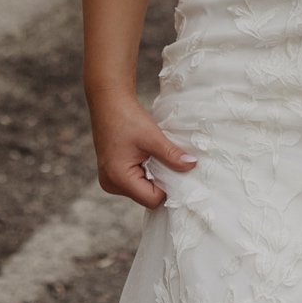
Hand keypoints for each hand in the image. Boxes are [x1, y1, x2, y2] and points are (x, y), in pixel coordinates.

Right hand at [89, 92, 195, 207]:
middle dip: (160, 181)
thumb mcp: (152, 137)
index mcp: (118, 178)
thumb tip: (192, 165)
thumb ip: (172, 155)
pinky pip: (134, 182)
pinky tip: (144, 156)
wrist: (109, 103)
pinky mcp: (112, 175)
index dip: (167, 187)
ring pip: (141, 190)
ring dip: (152, 176)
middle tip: (165, 160)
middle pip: (146, 197)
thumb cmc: (127, 118)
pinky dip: (144, 172)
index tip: (176, 170)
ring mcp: (109, 181)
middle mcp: (111, 184)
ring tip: (152, 155)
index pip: (152, 199)